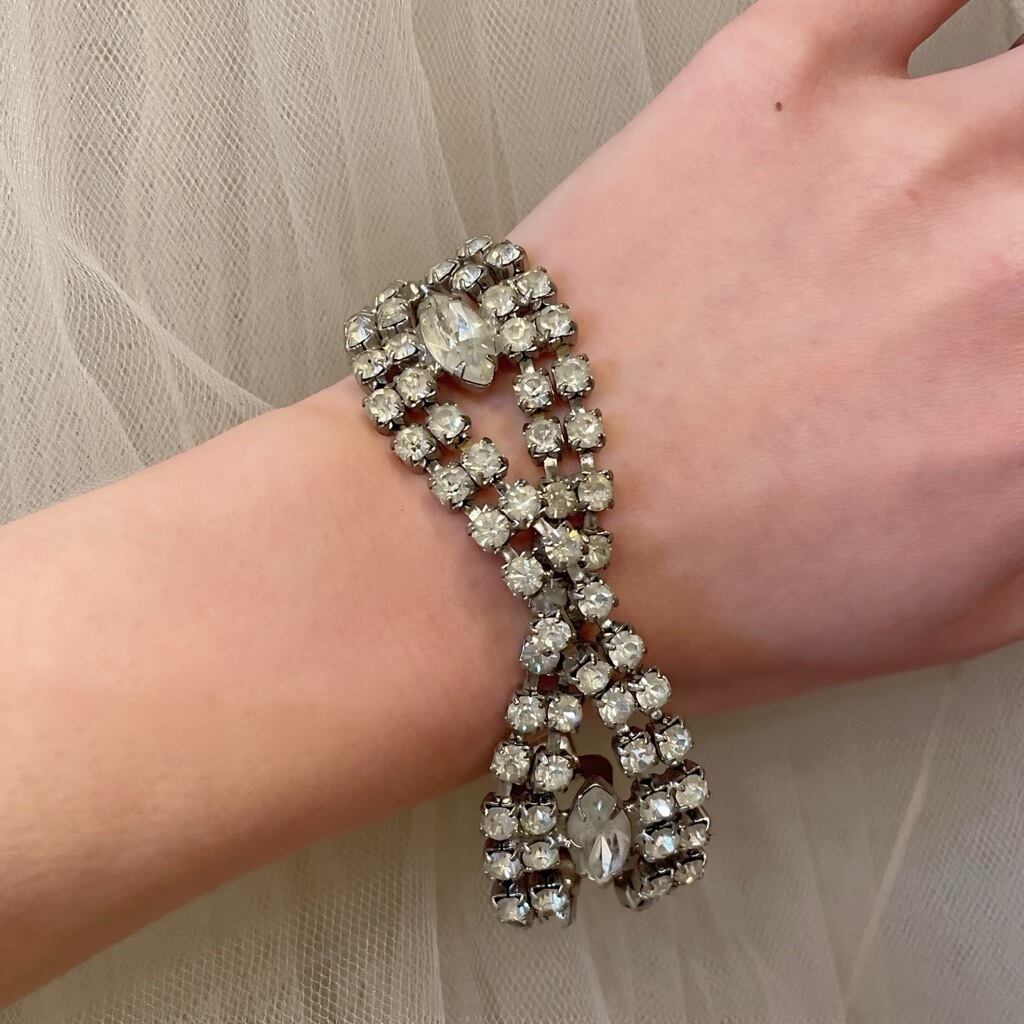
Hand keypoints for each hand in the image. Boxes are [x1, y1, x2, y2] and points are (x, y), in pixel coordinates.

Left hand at [510, 0, 1023, 711]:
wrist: (508, 526)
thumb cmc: (692, 593)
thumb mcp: (946, 613)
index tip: (1020, 340)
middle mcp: (1009, 261)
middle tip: (984, 267)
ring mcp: (900, 151)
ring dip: (1009, 138)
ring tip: (956, 190)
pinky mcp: (780, 77)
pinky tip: (940, 49)